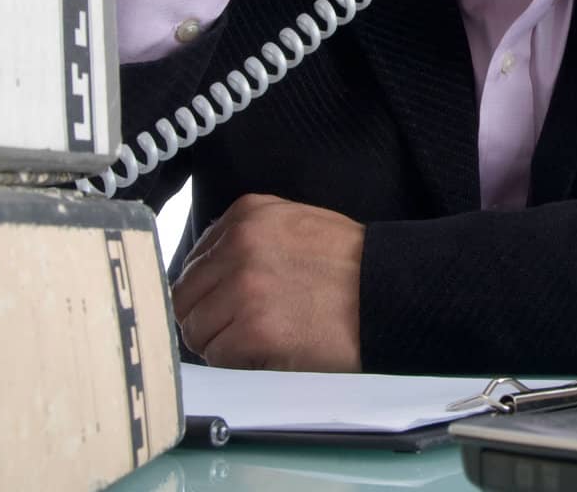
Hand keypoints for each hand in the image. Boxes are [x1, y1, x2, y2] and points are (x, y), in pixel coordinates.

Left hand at [171, 194, 364, 370]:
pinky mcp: (254, 329)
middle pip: (186, 297)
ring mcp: (244, 288)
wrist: (389, 291)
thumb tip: (209, 270)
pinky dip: (237, 362)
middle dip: (207, 318)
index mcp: (247, 215)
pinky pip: (218, 356)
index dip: (207, 291)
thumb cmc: (351, 264)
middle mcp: (240, 245)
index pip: (193, 262)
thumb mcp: (295, 223)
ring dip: (222, 343)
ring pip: (197, 330)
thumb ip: (248, 236)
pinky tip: (267, 352)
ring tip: (260, 340)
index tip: (223, 305)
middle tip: (237, 330)